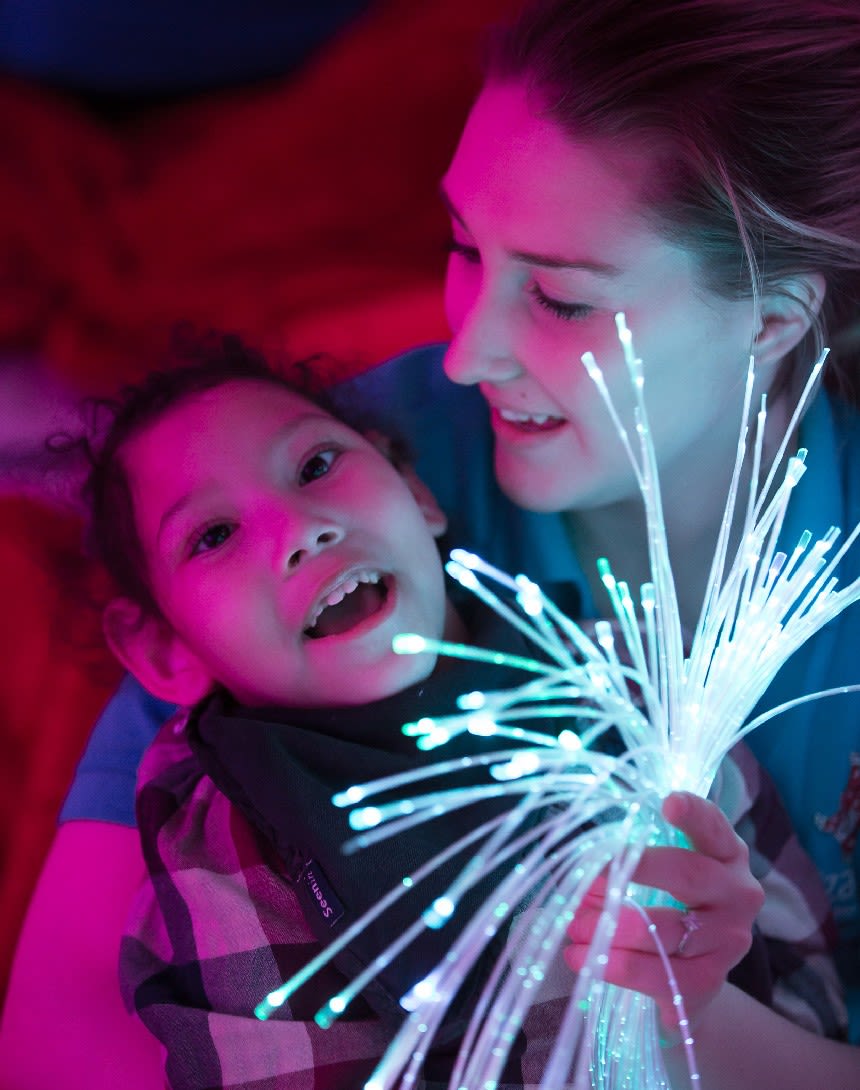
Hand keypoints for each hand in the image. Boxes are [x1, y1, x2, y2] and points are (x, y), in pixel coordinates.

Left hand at [564, 791, 764, 1032]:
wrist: (690, 976)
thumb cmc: (669, 904)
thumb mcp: (661, 872)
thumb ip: (632, 859)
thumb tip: (584, 862)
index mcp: (726, 853)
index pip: (712, 827)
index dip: (693, 813)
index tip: (668, 802)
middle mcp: (737, 893)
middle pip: (687, 875)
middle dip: (635, 869)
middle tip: (591, 870)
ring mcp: (728, 940)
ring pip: (664, 930)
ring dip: (610, 926)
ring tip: (574, 925)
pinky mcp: (709, 980)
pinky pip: (656, 973)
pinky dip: (612, 965)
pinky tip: (579, 957)